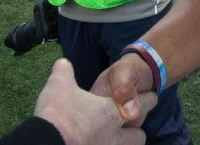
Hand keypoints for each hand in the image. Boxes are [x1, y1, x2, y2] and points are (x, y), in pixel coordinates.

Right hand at [35, 59, 154, 144]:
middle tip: (130, 123)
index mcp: (110, 112)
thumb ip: (64, 72)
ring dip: (124, 143)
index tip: (152, 96)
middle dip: (137, 130)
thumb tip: (63, 63)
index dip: (148, 99)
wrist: (47, 143)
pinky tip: (99, 144)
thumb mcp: (59, 85)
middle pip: (138, 136)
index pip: (141, 104)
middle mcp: (114, 135)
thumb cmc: (57, 113)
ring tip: (116, 140)